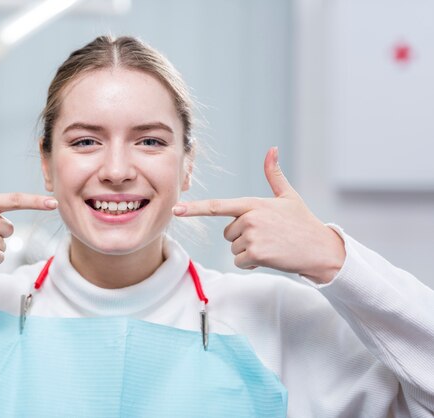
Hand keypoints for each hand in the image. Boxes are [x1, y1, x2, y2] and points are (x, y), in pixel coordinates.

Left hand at [172, 147, 344, 283]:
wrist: (320, 249)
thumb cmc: (303, 223)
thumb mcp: (288, 196)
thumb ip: (274, 175)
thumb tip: (272, 149)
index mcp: (252, 204)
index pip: (218, 206)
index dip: (195, 208)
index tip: (176, 210)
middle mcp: (249, 218)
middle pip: (228, 233)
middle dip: (243, 238)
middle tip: (267, 236)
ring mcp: (252, 236)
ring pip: (234, 249)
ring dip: (248, 252)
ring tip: (271, 246)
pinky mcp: (255, 254)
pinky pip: (239, 261)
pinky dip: (251, 263)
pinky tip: (269, 257)